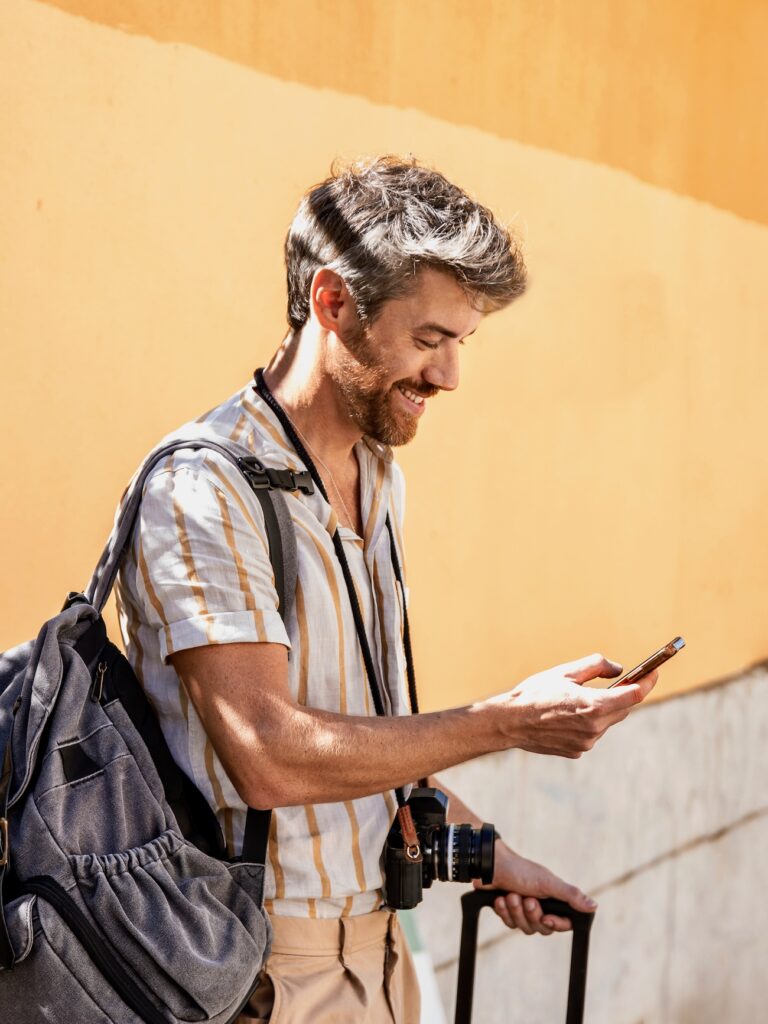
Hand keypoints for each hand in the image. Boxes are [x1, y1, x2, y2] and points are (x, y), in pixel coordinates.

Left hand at [476, 841, 596, 935]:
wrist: (491, 865)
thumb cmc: (520, 870)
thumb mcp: (547, 883)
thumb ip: (570, 895)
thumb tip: (594, 906)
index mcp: (553, 899)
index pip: (563, 924)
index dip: (556, 924)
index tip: (546, 917)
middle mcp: (540, 905)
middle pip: (542, 928)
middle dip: (531, 915)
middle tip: (526, 899)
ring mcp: (523, 909)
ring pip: (524, 927)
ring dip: (515, 911)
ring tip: (510, 895)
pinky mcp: (508, 911)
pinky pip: (509, 923)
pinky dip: (504, 911)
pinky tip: (500, 899)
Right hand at [489, 652, 657, 757]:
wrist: (509, 722)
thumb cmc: (535, 692)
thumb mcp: (566, 671)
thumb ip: (596, 666)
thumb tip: (618, 670)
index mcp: (594, 706)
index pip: (634, 695)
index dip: (647, 682)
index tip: (654, 672)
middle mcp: (595, 728)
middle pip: (622, 709)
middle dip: (621, 695)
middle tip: (617, 680)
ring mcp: (586, 743)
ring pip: (606, 722)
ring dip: (601, 709)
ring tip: (577, 698)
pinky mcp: (577, 751)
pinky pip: (591, 733)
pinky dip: (586, 722)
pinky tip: (565, 715)